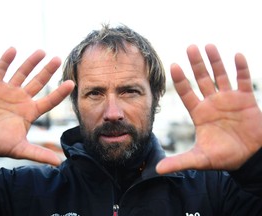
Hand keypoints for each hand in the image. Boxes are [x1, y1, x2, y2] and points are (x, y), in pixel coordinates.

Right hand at [0, 48, 73, 165]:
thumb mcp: (19, 148)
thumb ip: (39, 153)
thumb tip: (59, 163)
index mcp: (30, 112)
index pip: (50, 100)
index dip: (60, 92)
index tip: (72, 83)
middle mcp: (22, 99)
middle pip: (38, 82)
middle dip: (48, 71)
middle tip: (58, 59)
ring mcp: (8, 91)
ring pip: (22, 73)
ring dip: (31, 62)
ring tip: (42, 51)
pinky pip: (0, 70)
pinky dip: (6, 60)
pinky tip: (13, 49)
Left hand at [156, 44, 261, 173]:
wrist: (248, 158)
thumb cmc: (224, 156)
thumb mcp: (200, 158)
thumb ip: (179, 162)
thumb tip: (157, 170)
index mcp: (199, 113)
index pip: (187, 92)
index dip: (180, 80)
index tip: (173, 65)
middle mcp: (212, 102)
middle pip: (202, 79)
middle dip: (196, 64)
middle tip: (189, 48)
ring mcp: (229, 99)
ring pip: (221, 75)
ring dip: (215, 61)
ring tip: (208, 46)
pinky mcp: (246, 99)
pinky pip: (243, 81)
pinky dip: (241, 69)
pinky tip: (236, 56)